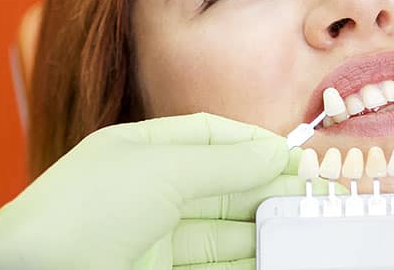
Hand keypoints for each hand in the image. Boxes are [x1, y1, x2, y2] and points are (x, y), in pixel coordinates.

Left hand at [0, 112, 335, 269]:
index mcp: (135, 150)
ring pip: (220, 230)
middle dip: (266, 189)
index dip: (255, 145)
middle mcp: (142, 192)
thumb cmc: (80, 215)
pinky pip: (211, 263)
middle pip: (220, 185)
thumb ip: (224, 164)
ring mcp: (147, 238)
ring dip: (262, 229)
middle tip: (313, 197)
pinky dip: (244, 259)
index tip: (298, 158)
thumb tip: (275, 155)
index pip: (207, 137)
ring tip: (302, 229)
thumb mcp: (162, 172)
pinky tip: (271, 256)